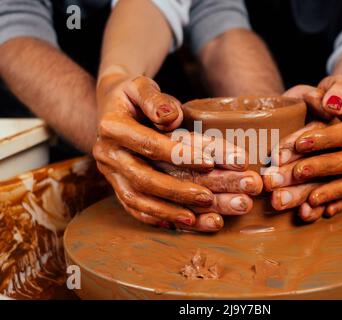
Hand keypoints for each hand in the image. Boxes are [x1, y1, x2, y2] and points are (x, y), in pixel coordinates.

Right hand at [94, 73, 261, 231]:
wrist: (112, 106)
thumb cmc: (133, 95)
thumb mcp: (141, 86)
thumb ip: (155, 99)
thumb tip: (171, 118)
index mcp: (112, 126)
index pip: (148, 145)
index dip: (179, 154)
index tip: (209, 162)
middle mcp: (107, 154)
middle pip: (143, 179)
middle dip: (177, 191)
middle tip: (209, 197)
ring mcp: (110, 174)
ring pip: (137, 200)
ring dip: (169, 212)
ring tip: (198, 219)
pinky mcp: (116, 185)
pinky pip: (134, 208)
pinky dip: (157, 218)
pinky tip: (182, 224)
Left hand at [264, 75, 341, 221]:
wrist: (338, 110)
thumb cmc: (331, 96)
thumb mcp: (334, 84)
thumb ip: (336, 90)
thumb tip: (332, 102)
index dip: (324, 140)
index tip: (299, 144)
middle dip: (317, 170)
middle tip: (290, 175)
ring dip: (322, 195)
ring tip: (301, 204)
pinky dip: (330, 206)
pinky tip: (310, 213)